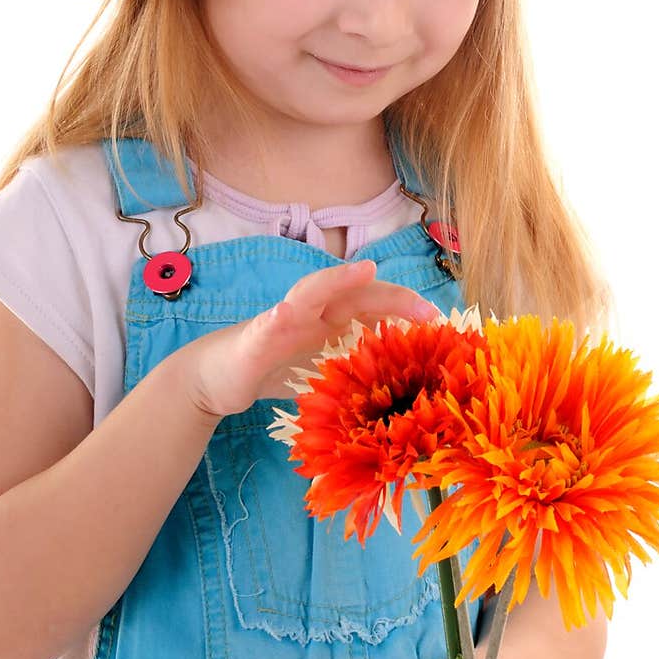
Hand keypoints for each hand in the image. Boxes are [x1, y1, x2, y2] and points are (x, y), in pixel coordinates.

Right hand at [180, 258, 439, 420]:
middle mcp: (313, 313)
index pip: (378, 308)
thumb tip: (407, 387)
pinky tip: (284, 315)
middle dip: (393, 297)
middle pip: (356, 294)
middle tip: (427, 311)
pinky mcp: (255, 338)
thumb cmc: (275, 371)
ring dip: (337, 279)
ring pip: (312, 291)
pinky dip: (276, 319)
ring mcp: (283, 321)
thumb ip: (357, 371)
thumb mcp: (325, 374)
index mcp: (334, 322)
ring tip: (364, 271)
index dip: (409, 310)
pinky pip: (267, 326)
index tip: (441, 324)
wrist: (218, 379)